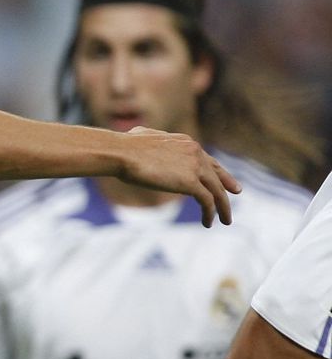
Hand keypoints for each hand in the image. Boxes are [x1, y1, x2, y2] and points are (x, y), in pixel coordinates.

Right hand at [118, 128, 239, 226]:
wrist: (122, 153)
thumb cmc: (123, 146)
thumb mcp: (142, 138)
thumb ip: (150, 140)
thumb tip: (139, 136)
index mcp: (185, 142)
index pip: (207, 158)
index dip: (217, 170)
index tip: (223, 178)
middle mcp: (195, 152)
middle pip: (217, 173)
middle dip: (227, 184)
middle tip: (236, 192)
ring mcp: (195, 167)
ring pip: (217, 191)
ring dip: (223, 207)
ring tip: (225, 220)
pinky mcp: (191, 182)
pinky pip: (208, 201)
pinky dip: (210, 213)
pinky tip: (208, 222)